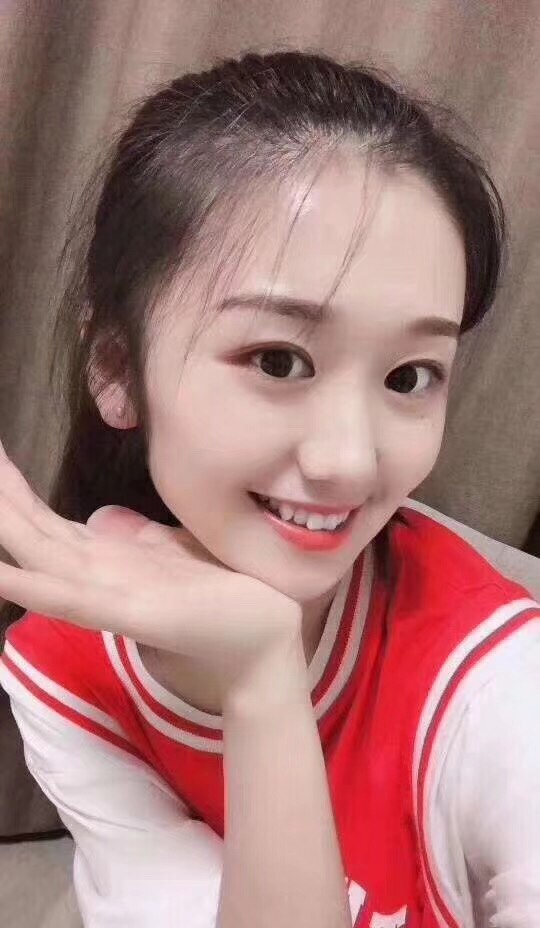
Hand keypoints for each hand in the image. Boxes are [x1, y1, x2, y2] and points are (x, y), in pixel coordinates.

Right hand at [0, 439, 301, 701]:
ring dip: (6, 531)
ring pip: (40, 557)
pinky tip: (5, 575)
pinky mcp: (133, 614)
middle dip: (2, 497)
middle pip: (30, 530)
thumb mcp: (169, 551)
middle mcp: (93, 574)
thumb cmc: (219, 591)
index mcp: (101, 558)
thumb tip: (101, 517)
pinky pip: (76, 600)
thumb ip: (134, 536)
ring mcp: (107, 596)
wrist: (263, 642)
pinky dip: (36, 588)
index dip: (9, 490)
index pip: (40, 519)